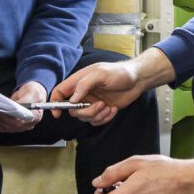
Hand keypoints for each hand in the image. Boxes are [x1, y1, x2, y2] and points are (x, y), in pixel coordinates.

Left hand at [0, 80, 44, 132]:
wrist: (31, 94)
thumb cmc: (33, 92)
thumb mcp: (32, 92)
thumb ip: (25, 99)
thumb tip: (15, 106)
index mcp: (35, 117)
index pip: (21, 122)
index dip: (9, 119)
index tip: (1, 112)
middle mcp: (27, 124)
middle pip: (11, 126)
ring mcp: (20, 127)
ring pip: (5, 128)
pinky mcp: (12, 126)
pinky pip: (1, 128)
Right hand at [53, 49, 173, 125]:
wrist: (138, 80)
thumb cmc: (120, 72)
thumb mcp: (101, 73)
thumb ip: (84, 84)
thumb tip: (71, 99)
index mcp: (79, 81)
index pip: (59, 92)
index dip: (54, 103)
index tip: (57, 114)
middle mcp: (83, 93)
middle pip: (73, 110)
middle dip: (86, 112)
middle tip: (100, 105)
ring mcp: (92, 103)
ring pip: (85, 118)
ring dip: (97, 115)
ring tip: (108, 106)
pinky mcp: (101, 110)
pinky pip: (96, 121)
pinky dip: (105, 118)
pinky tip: (113, 109)